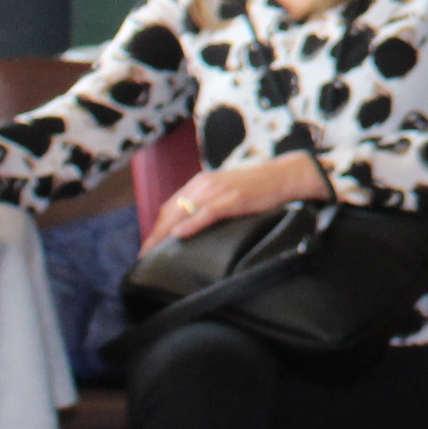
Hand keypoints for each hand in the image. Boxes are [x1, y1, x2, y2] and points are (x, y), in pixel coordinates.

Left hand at [152, 152, 328, 243]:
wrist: (284, 176)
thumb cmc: (258, 186)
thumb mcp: (227, 190)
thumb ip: (209, 202)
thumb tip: (192, 223)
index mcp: (202, 181)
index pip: (171, 204)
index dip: (157, 225)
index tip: (149, 243)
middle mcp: (205, 184)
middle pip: (171, 210)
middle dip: (155, 232)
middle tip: (144, 253)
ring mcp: (218, 191)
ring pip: (183, 212)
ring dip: (165, 233)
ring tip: (153, 251)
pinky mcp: (231, 200)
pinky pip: (205, 213)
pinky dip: (190, 224)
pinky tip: (179, 235)